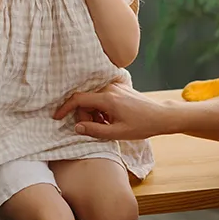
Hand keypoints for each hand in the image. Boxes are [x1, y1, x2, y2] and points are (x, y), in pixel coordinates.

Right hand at [54, 82, 171, 140]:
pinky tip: (111, 119)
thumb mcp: (117, 133)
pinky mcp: (119, 87)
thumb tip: (77, 127)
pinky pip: (102, 96)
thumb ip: (95, 130)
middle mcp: (109, 88)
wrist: (161, 116)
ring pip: (94, 99)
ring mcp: (115, 86)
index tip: (56, 116)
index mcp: (108, 98)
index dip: (65, 107)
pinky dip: (101, 108)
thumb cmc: (142, 126)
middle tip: (95, 129)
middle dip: (85, 115)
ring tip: (106, 126)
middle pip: (86, 100)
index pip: (79, 99)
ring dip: (94, 113)